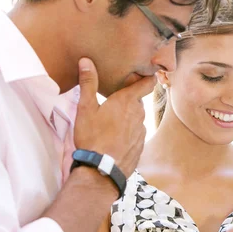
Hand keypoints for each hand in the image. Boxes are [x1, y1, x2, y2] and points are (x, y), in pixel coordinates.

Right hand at [73, 58, 155, 177]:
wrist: (101, 170)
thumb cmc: (92, 137)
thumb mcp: (85, 108)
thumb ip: (88, 83)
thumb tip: (86, 61)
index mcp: (127, 101)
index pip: (147, 83)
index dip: (147, 77)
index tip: (141, 74)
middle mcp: (139, 114)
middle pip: (138, 100)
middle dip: (129, 98)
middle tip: (114, 99)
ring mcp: (141, 131)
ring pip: (137, 117)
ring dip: (127, 116)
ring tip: (111, 121)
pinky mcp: (140, 145)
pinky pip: (136, 133)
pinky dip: (128, 132)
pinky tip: (115, 137)